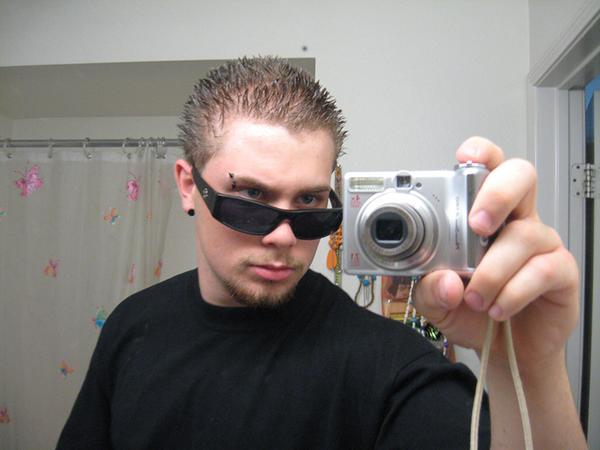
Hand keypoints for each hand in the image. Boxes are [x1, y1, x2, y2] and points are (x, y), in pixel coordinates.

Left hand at [413, 137, 579, 369]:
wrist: (502, 350)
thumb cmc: (471, 312)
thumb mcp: (434, 301)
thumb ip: (427, 289)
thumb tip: (444, 280)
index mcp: (480, 215)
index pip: (486, 169)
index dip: (480, 154)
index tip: (464, 158)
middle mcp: (513, 220)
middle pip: (520, 176)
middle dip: (497, 193)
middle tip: (476, 225)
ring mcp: (540, 244)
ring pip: (525, 234)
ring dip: (493, 269)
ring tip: (475, 297)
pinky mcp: (560, 272)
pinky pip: (543, 270)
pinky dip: (514, 291)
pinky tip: (498, 307)